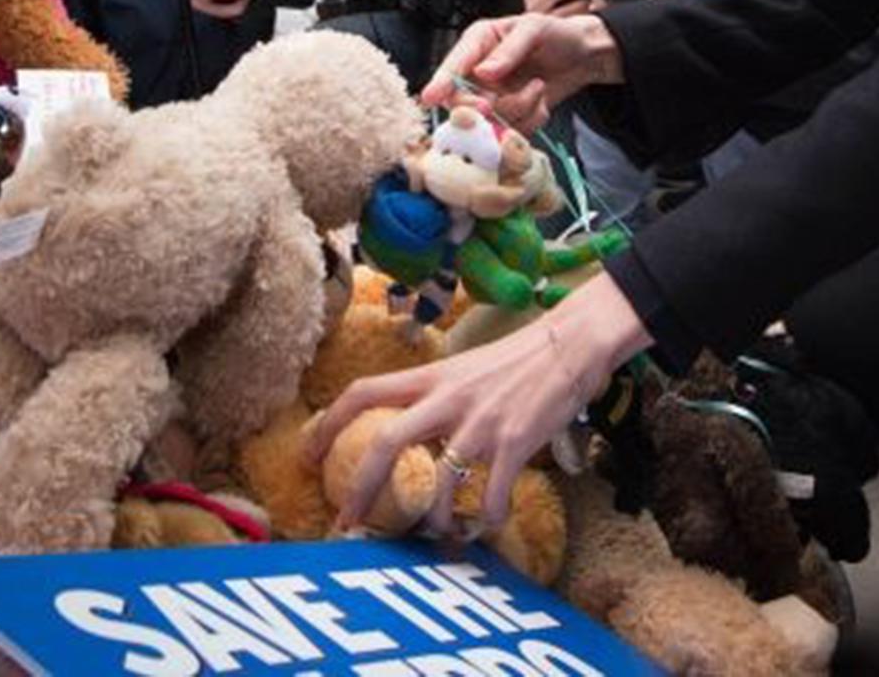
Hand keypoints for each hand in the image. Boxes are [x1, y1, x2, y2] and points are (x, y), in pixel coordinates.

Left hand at [308, 273, 650, 536]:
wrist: (570, 344)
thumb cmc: (518, 358)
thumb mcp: (464, 368)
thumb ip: (436, 396)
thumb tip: (410, 427)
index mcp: (431, 376)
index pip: (364, 392)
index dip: (328, 423)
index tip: (308, 453)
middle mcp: (447, 399)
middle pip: (384, 443)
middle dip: (360, 489)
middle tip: (347, 521)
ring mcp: (479, 424)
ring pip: (438, 483)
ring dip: (432, 519)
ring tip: (435, 534)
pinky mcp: (513, 444)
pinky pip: (489, 496)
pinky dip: (487, 519)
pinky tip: (489, 522)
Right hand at [418, 11, 621, 132]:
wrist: (585, 57)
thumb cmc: (558, 34)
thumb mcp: (536, 29)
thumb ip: (510, 49)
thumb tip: (484, 72)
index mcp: (478, 42)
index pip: (452, 66)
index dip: (441, 83)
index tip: (431, 97)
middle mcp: (479, 72)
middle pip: (462, 102)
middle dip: (481, 107)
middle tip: (495, 105)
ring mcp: (494, 96)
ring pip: (490, 120)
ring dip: (518, 110)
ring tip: (538, 88)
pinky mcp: (510, 116)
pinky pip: (512, 130)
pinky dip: (531, 120)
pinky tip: (541, 102)